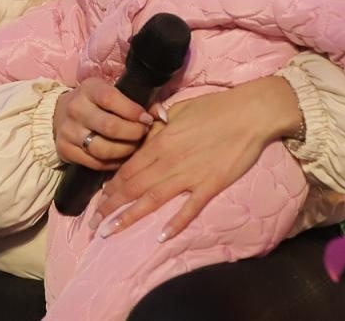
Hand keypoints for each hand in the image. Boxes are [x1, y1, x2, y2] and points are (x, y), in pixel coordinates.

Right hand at [53, 79, 153, 171]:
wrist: (60, 114)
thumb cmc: (96, 103)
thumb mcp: (112, 94)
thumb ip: (138, 103)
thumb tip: (162, 116)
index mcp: (89, 89)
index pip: (111, 99)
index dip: (133, 111)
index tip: (147, 119)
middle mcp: (76, 109)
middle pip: (109, 127)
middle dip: (133, 133)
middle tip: (142, 134)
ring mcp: (68, 131)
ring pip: (102, 149)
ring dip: (125, 151)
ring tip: (134, 146)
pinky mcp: (65, 150)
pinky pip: (95, 163)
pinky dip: (113, 163)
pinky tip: (122, 157)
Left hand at [95, 76, 300, 240]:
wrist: (249, 114)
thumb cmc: (216, 107)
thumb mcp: (180, 108)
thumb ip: (159, 121)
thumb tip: (145, 125)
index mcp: (160, 142)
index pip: (128, 168)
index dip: (111, 186)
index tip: (98, 201)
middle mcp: (168, 161)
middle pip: (133, 187)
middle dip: (111, 207)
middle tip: (95, 225)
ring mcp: (189, 176)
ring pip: (151, 200)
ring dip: (128, 217)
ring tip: (111, 232)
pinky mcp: (209, 186)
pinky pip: (189, 208)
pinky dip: (175, 223)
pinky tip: (161, 237)